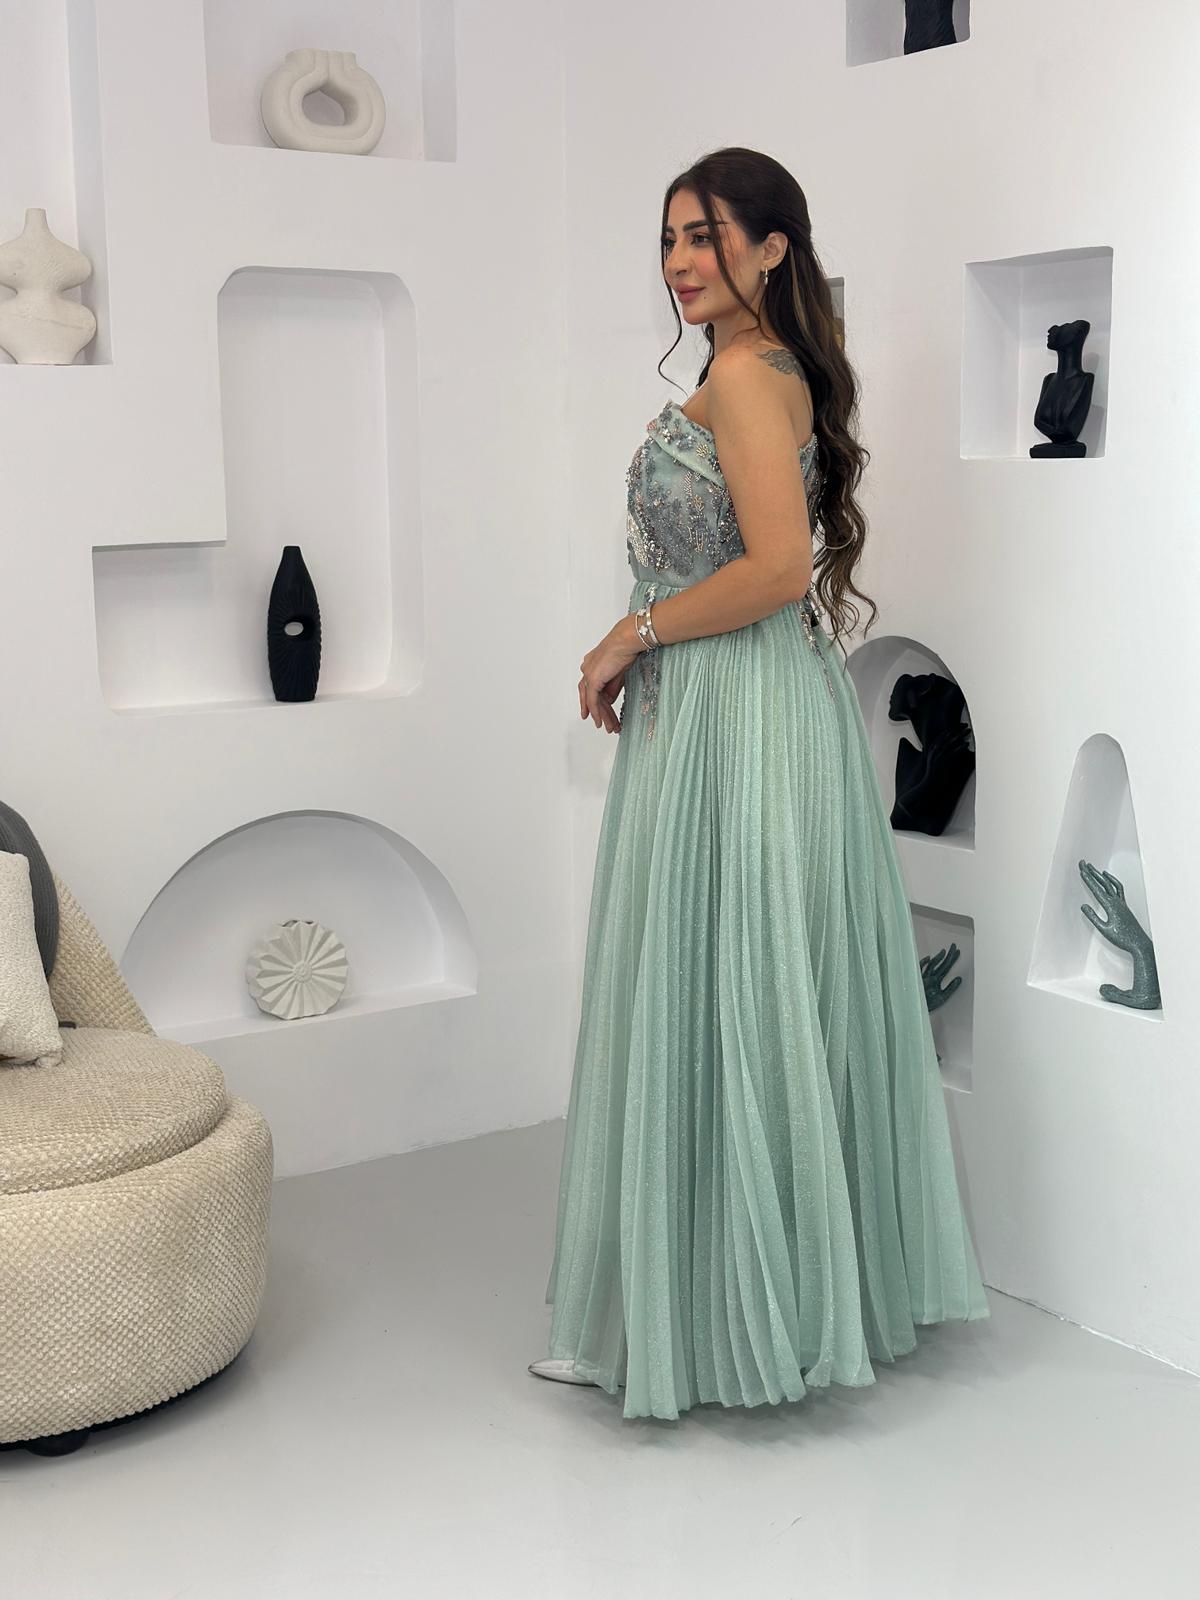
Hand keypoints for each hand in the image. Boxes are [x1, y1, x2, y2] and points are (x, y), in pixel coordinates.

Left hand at [579, 616, 643, 732]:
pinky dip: (596, 712)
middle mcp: (587, 669)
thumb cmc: (626, 649)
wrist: (626, 641)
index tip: (598, 714)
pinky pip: (593, 701)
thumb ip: (612, 687)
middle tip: (604, 725)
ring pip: (592, 701)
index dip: (595, 702)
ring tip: (608, 728)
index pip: (592, 687)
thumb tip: (609, 700)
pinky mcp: (592, 679)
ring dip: (601, 715)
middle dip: (598, 712)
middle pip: (590, 696)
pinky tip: (600, 722)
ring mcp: (588, 674)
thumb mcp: (619, 673)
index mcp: (592, 664)